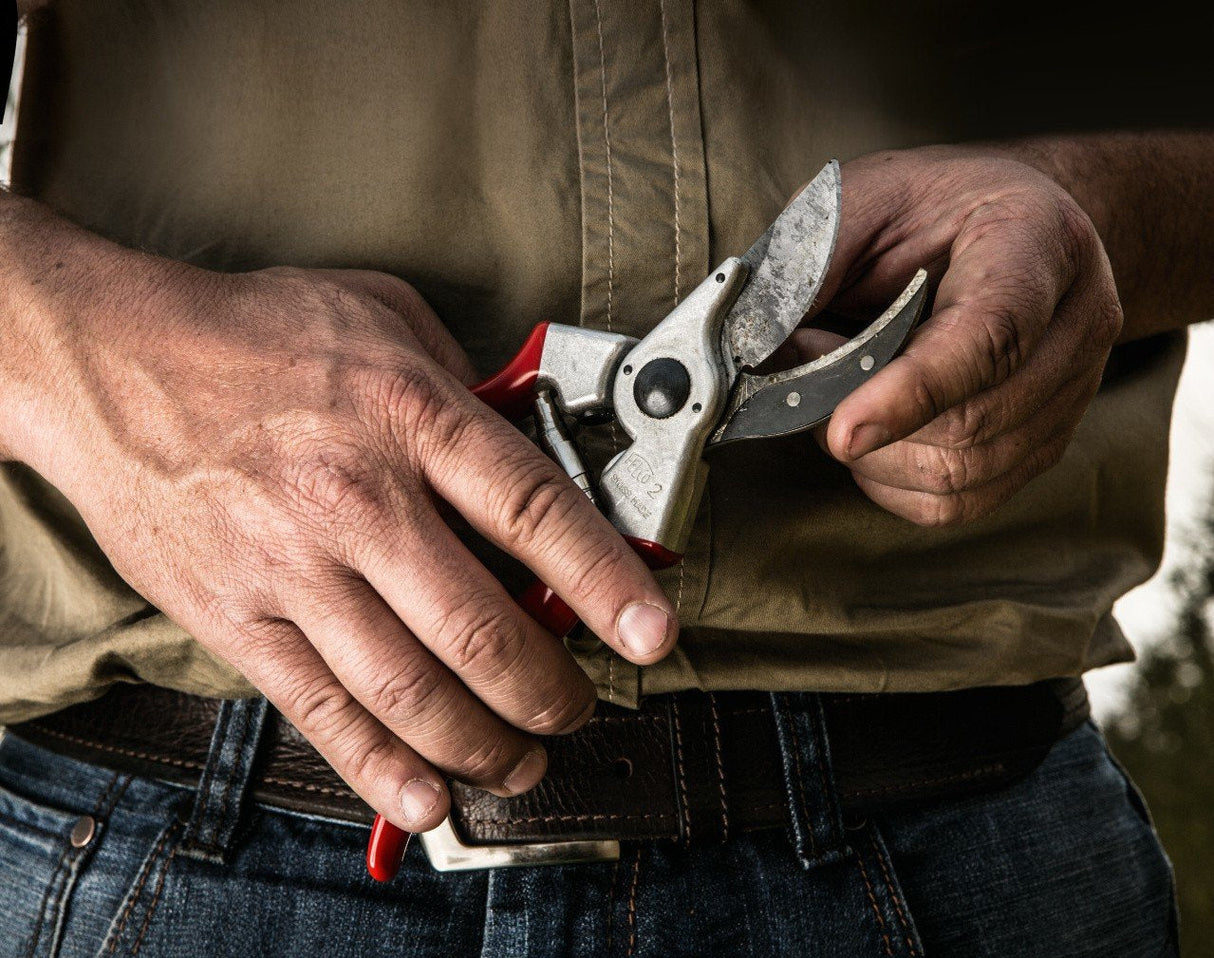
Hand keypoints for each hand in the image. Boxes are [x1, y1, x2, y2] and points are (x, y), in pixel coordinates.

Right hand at [4, 220, 676, 832]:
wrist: (115, 362)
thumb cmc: (256, 336)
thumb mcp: (385, 318)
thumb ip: (467, 383)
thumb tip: (534, 440)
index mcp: (409, 415)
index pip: (534, 510)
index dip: (607, 581)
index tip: (653, 633)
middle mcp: (356, 498)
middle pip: (482, 628)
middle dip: (551, 689)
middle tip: (580, 705)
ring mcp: (293, 566)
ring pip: (411, 690)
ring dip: (483, 744)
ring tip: (522, 760)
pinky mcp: (238, 617)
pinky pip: (322, 711)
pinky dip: (381, 768)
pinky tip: (426, 795)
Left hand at [799, 146, 1122, 524]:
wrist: (1005, 219)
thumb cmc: (927, 208)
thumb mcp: (859, 201)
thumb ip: (810, 268)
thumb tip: (753, 350)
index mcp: (1037, 241)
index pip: (990, 336)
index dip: (912, 392)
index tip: (842, 430)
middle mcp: (1077, 320)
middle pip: (972, 424)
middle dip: (866, 415)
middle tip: (815, 361)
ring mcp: (1072, 389)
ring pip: (962, 474)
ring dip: (875, 453)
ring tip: (844, 390)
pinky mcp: (1045, 441)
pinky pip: (961, 501)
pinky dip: (894, 481)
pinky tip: (873, 433)